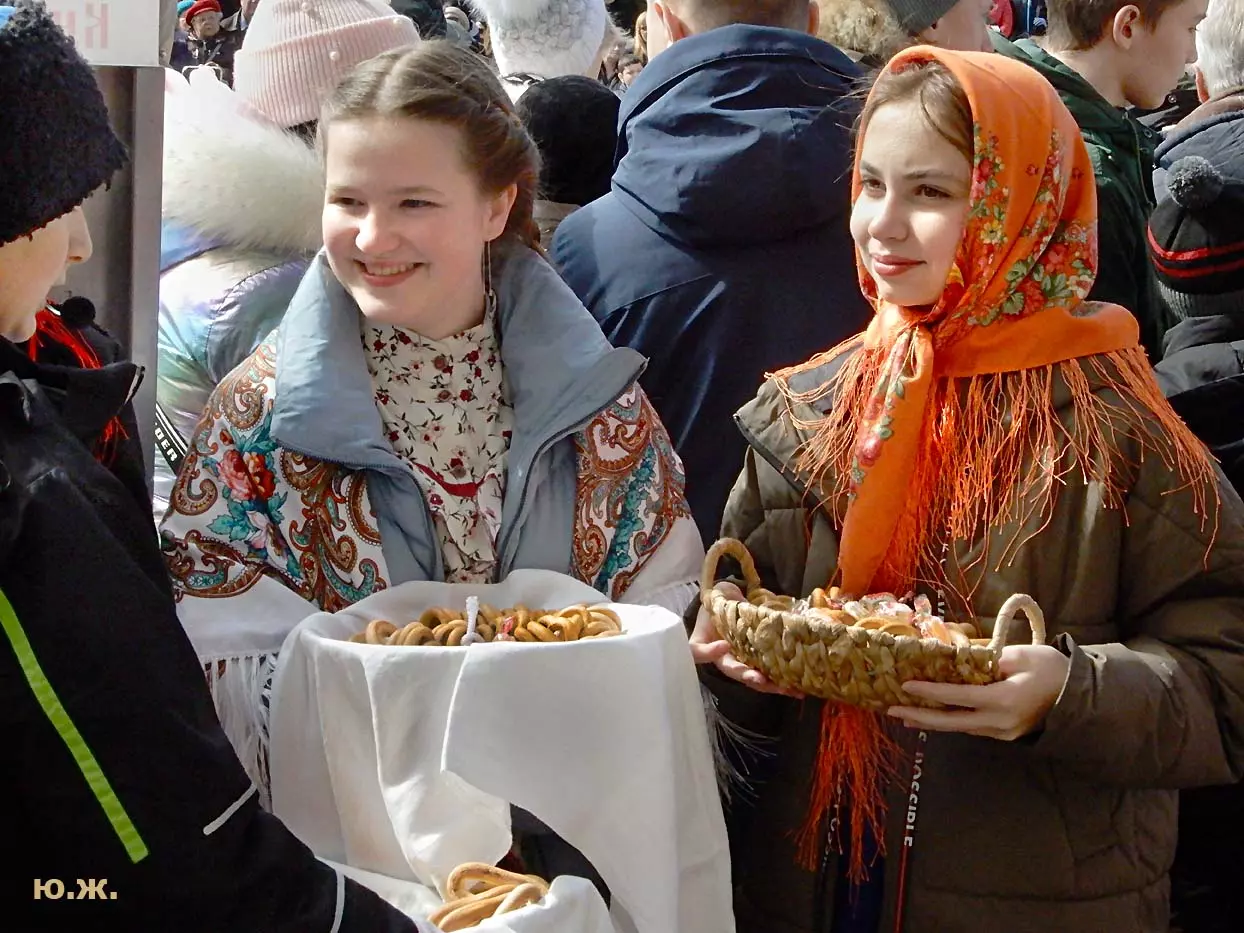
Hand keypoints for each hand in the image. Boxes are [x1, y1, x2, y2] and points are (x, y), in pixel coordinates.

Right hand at [689, 582, 802, 696]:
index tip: (724, 645)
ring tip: (787, 689)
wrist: (732, 607)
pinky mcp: (755, 663)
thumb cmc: (720, 603)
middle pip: (732, 672)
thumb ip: (719, 599)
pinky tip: (795, 687)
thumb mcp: (715, 598)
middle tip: (760, 679)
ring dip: (769, 685)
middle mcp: (722, 656)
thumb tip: (731, 595)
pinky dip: (779, 682)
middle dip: (748, 676)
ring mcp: (740, 662)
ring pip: (751, 678)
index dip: (709, 652)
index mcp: (706, 643)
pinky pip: (765, 676)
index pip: (698, 652)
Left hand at [886, 644, 1069, 739]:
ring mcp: (1002, 732)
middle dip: (919, 716)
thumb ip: (987, 659)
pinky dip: (951, 721)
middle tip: (892, 710)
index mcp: (1002, 701)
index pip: (957, 697)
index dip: (930, 691)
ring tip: (905, 714)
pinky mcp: (1005, 734)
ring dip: (932, 721)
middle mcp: (999, 722)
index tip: (906, 686)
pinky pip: (972, 728)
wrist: (1080, 696)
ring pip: (960, 728)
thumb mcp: (1020, 655)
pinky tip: (935, 715)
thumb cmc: (1052, 669)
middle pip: (951, 722)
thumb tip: (958, 659)